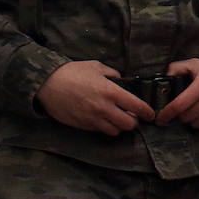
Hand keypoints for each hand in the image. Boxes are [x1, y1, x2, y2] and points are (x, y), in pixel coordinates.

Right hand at [36, 60, 154, 135]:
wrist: (47, 84)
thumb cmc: (72, 72)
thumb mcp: (97, 67)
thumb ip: (113, 74)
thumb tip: (121, 80)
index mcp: (111, 92)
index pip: (137, 106)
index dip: (147, 112)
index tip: (150, 114)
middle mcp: (104, 108)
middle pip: (128, 124)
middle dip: (133, 121)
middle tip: (132, 116)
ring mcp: (92, 119)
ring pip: (115, 131)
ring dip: (119, 126)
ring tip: (117, 118)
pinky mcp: (82, 125)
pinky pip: (99, 131)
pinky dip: (105, 127)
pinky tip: (103, 119)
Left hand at [156, 59, 198, 129]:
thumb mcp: (198, 64)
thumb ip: (178, 67)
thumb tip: (165, 76)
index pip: (178, 106)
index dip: (166, 114)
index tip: (160, 119)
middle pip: (186, 117)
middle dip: (182, 114)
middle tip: (186, 107)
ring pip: (197, 124)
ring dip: (194, 119)